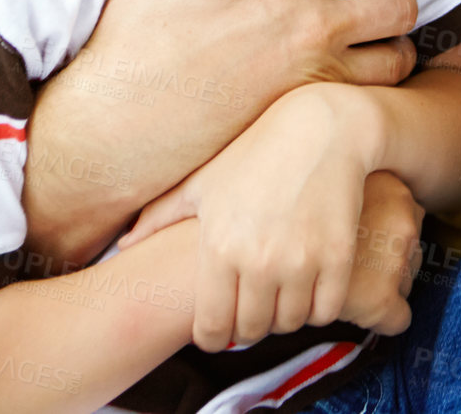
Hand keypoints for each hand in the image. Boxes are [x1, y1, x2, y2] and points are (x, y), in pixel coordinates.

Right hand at [24, 0, 418, 263]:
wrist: (122, 116)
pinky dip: (374, 84)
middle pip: (404, 4)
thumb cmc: (142, 23)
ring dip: (392, 41)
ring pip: (399, 59)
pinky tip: (348, 73)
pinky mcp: (306, 119)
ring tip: (367, 34)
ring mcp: (316, 80)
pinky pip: (372, 100)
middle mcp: (317, 28)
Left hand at [118, 84, 384, 349]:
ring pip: (290, 323)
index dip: (217, 334)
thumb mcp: (204, 181)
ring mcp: (300, 260)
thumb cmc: (256, 152)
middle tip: (256, 303)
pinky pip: (326, 310)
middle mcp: (257, 260)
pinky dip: (319, 305)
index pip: (213, 330)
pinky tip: (312, 282)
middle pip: (253, 332)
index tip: (225, 324)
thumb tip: (123, 245)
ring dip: (286, 313)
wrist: (322, 126)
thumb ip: (160, 217)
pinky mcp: (337, 256)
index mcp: (218, 246)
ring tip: (283, 289)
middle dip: (252, 324)